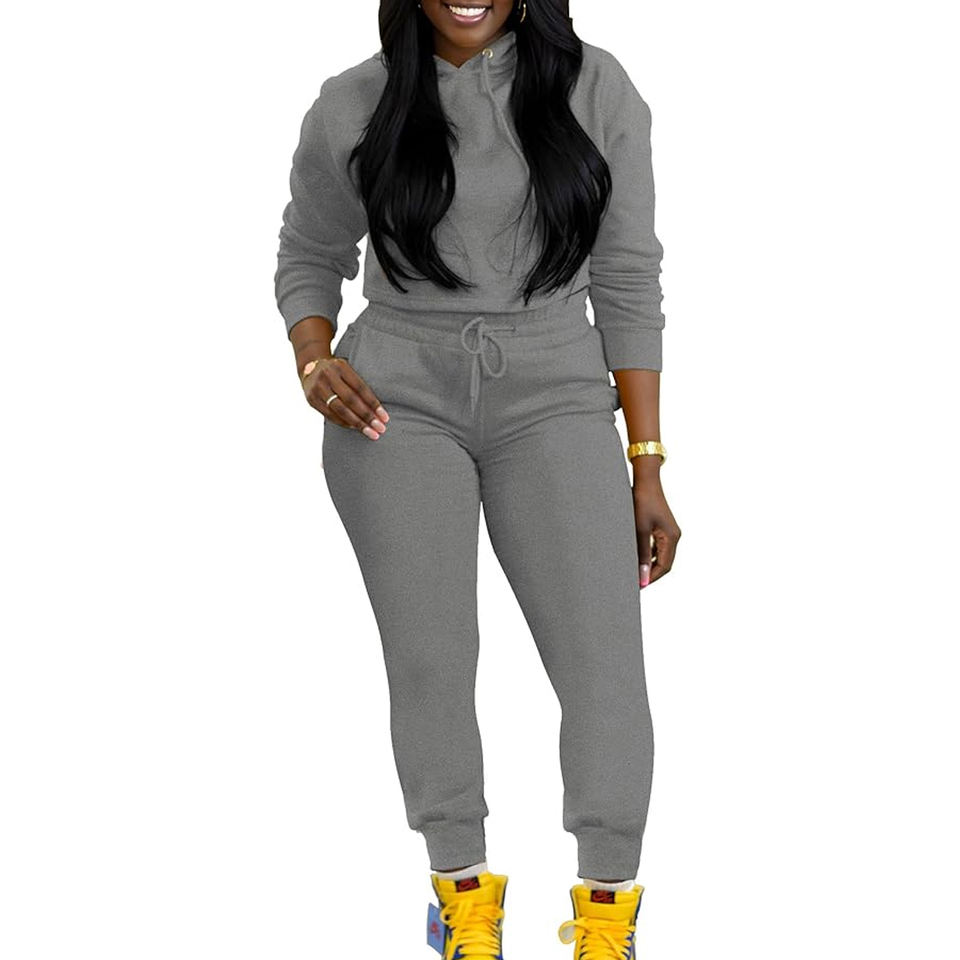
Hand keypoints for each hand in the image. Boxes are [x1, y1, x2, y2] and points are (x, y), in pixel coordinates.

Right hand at [302, 356, 388, 439]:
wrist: (309, 368)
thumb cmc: (337, 372)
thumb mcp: (347, 370)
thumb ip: (358, 385)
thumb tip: (378, 411)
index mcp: (340, 366)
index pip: (360, 388)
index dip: (373, 404)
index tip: (385, 417)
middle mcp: (327, 376)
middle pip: (350, 400)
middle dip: (367, 416)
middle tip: (380, 428)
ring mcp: (317, 388)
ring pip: (340, 410)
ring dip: (357, 423)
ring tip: (370, 432)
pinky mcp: (311, 400)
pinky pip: (330, 415)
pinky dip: (344, 423)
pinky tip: (355, 428)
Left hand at [631, 464, 680, 587]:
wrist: (645, 480)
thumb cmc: (642, 501)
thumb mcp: (640, 529)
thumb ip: (642, 553)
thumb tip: (642, 575)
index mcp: (672, 537)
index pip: (664, 566)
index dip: (651, 578)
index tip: (638, 586)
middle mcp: (673, 536)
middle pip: (664, 563)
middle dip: (650, 574)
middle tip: (634, 582)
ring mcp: (668, 532)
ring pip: (660, 556)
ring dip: (649, 565)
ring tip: (634, 572)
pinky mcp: (662, 527)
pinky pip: (657, 547)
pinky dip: (648, 555)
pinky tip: (636, 558)